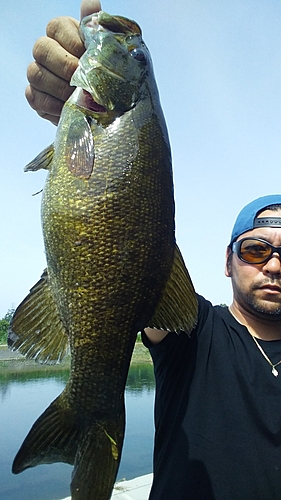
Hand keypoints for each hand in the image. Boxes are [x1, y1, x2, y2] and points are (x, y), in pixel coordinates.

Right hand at [25, 0, 100, 124]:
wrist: (107, 105)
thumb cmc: (107, 74)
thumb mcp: (108, 51)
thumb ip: (97, 28)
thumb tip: (91, 3)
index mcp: (62, 32)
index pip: (56, 27)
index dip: (72, 43)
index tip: (88, 58)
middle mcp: (46, 50)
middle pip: (41, 49)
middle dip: (65, 66)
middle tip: (83, 80)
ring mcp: (38, 73)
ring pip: (36, 74)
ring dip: (59, 88)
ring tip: (78, 97)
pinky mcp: (36, 97)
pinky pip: (36, 98)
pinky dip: (53, 106)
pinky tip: (68, 108)